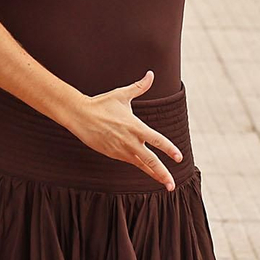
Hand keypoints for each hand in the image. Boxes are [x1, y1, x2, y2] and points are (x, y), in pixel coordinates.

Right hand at [63, 71, 182, 190]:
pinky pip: (130, 162)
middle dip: (163, 174)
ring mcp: (121, 150)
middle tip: (172, 185)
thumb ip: (139, 87)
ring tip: (165, 185)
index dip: (169, 149)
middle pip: (150, 160)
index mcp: (135, 127)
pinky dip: (140, 167)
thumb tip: (151, 74)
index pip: (157, 140)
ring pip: (141, 165)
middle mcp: (130, 141)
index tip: (179, 157)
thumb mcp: (122, 95)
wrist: (80, 116)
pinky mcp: (113, 154)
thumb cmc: (102, 103)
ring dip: (153, 174)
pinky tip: (147, 171)